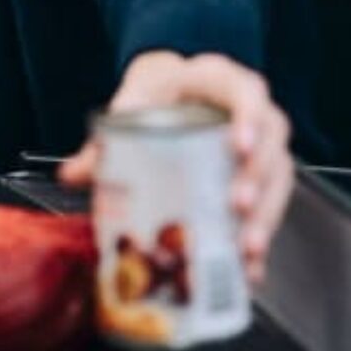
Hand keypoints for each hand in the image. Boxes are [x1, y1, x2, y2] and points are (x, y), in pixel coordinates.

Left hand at [58, 50, 293, 285]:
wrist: (166, 95)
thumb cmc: (154, 97)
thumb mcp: (130, 107)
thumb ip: (103, 140)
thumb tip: (70, 174)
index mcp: (218, 81)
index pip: (247, 91)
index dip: (249, 117)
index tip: (238, 146)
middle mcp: (249, 110)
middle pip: (272, 139)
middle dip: (258, 176)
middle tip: (238, 206)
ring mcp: (260, 144)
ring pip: (280, 175)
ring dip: (266, 213)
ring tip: (247, 247)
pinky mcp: (260, 178)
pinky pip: (272, 206)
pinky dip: (262, 237)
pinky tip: (250, 268)